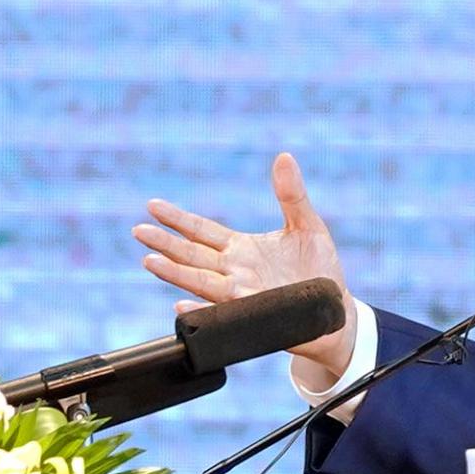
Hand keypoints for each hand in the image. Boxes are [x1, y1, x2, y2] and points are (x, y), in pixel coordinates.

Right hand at [132, 152, 357, 377]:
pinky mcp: (254, 316)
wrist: (335, 310)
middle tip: (139, 231)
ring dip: (175, 274)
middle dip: (165, 244)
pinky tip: (182, 306)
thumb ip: (292, 195)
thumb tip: (284, 157)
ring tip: (150, 262)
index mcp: (241, 249)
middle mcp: (234, 272)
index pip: (201, 231)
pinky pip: (223, 315)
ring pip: (201, 283)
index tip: (153, 206)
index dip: (178, 219)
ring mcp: (242, 295)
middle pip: (192, 255)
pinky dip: (201, 312)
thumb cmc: (319, 269)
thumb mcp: (307, 226)